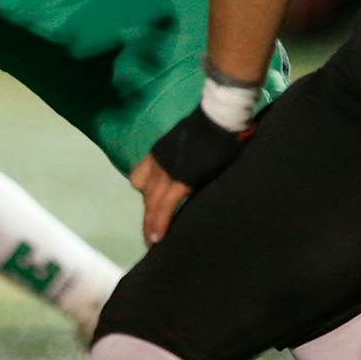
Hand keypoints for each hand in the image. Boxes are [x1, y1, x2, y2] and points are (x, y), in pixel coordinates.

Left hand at [133, 106, 252, 245]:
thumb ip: (189, 152)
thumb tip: (205, 160)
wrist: (220, 118)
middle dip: (148, 214)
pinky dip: (160, 223)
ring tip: (152, 241)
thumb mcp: (190, 139)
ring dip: (151, 223)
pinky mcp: (180, 181)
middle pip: (145, 194)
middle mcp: (157, 162)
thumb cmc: (214, 125)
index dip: (145, 194)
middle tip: (148, 234)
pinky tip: (158, 238)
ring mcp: (167, 171)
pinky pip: (165, 206)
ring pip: (151, 203)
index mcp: (160, 152)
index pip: (140, 177)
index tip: (149, 208)